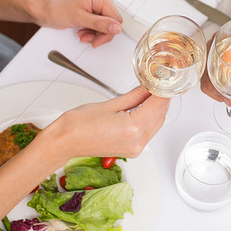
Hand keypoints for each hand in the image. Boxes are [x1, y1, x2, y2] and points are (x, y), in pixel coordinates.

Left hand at [40, 0, 122, 46]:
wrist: (46, 11)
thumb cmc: (57, 10)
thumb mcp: (80, 19)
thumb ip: (100, 24)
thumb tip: (116, 28)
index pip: (116, 18)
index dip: (107, 32)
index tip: (97, 40)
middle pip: (112, 22)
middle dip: (99, 33)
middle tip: (87, 37)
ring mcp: (98, 2)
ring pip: (107, 25)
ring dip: (95, 33)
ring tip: (83, 34)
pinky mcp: (95, 9)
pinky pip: (101, 24)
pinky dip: (93, 31)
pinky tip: (84, 31)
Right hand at [43, 87, 169, 159]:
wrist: (64, 142)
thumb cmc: (78, 125)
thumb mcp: (110, 103)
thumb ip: (134, 96)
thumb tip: (148, 87)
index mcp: (133, 128)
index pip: (158, 104)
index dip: (164, 89)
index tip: (165, 79)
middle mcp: (137, 142)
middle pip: (160, 115)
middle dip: (162, 98)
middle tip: (160, 81)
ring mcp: (135, 149)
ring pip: (157, 124)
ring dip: (157, 108)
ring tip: (152, 91)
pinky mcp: (132, 151)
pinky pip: (149, 132)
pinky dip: (150, 118)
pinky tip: (145, 106)